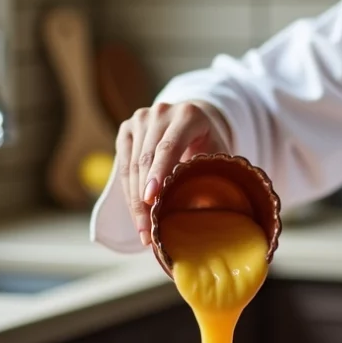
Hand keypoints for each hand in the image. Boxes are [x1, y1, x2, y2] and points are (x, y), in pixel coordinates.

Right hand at [117, 101, 226, 245]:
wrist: (194, 120)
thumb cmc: (209, 142)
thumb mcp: (218, 153)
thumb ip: (214, 172)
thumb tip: (208, 207)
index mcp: (188, 115)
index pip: (168, 147)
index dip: (158, 173)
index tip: (150, 199)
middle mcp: (161, 112)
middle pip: (146, 159)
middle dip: (144, 198)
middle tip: (148, 230)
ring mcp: (141, 118)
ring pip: (131, 164)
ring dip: (134, 200)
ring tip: (142, 229)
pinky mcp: (126, 128)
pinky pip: (122, 164)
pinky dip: (128, 191)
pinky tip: (135, 212)